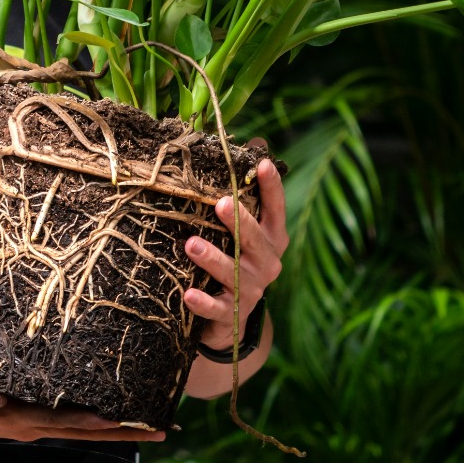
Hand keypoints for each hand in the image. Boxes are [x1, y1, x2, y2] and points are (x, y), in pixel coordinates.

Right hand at [0, 358, 165, 442]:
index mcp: (16, 419)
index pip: (62, 421)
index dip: (90, 421)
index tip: (120, 419)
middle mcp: (34, 425)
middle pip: (87, 432)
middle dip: (126, 432)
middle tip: (164, 429)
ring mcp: (38, 423)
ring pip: (87, 429)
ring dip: (123, 429)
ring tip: (159, 423)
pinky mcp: (37, 415)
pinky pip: (76, 419)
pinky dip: (102, 417)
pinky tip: (123, 410)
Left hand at [184, 147, 287, 353]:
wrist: (231, 322)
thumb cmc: (234, 261)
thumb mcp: (243, 230)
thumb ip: (248, 192)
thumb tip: (256, 140)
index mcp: (271, 238)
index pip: (275, 209)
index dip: (271, 187)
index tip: (262, 163)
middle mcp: (266, 262)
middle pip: (256, 240)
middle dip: (240, 222)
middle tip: (221, 204)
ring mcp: (250, 290)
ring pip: (233, 272)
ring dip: (212, 258)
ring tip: (190, 244)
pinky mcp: (231, 315)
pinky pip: (217, 308)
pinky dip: (202, 302)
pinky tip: (187, 293)